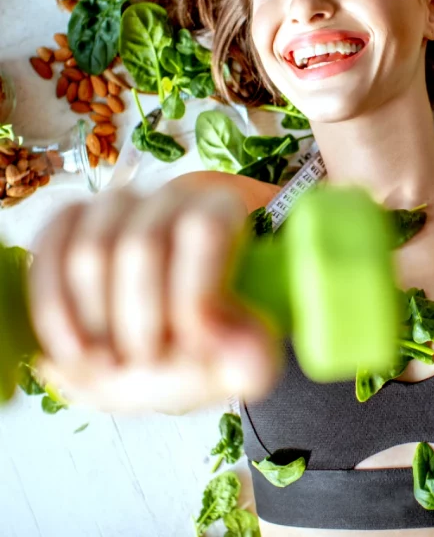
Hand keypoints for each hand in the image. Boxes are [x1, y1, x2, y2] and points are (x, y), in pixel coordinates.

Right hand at [28, 183, 280, 413]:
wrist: (167, 347)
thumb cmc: (208, 346)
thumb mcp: (245, 361)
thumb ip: (253, 360)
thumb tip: (242, 355)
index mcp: (220, 212)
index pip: (203, 229)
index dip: (192, 293)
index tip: (194, 348)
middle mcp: (167, 198)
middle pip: (140, 245)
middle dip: (140, 321)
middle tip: (150, 365)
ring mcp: (114, 208)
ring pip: (88, 251)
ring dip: (94, 322)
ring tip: (114, 367)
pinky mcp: (69, 224)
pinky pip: (47, 252)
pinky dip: (52, 310)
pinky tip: (73, 352)